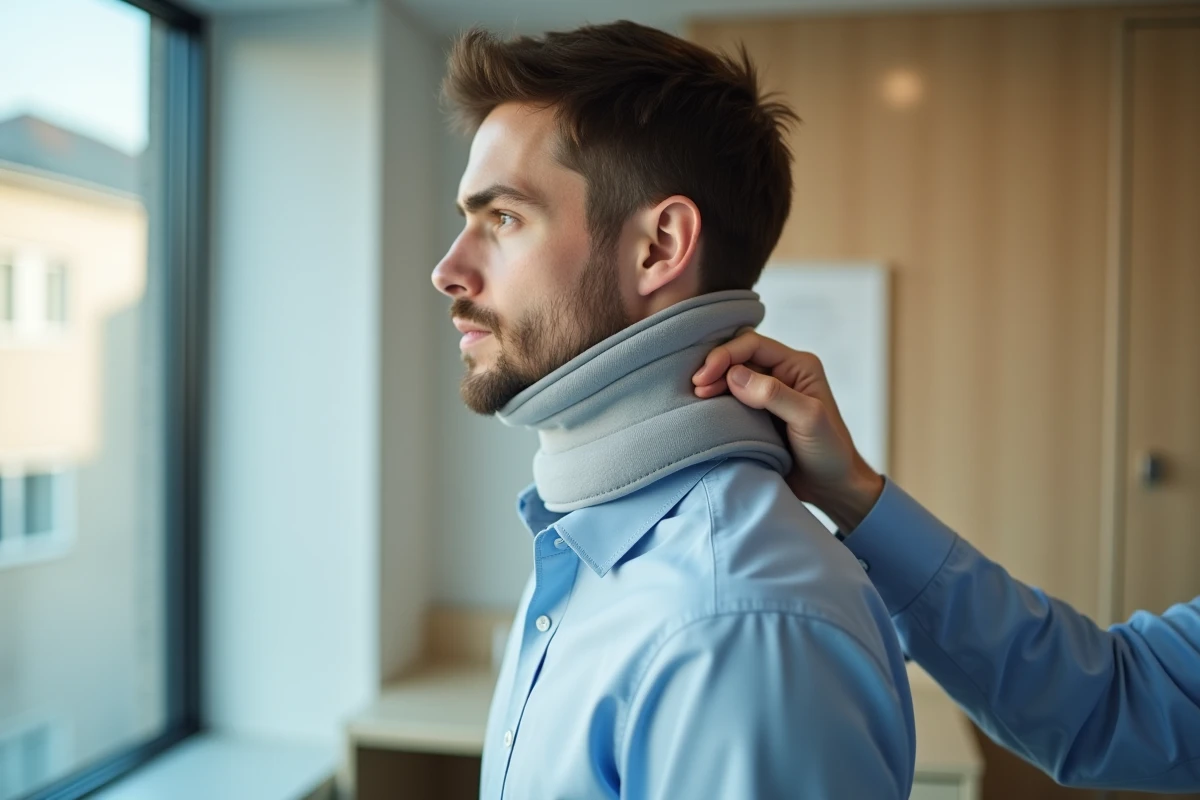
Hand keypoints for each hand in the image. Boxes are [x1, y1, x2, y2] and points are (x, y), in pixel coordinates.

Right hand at [692, 330, 883, 531]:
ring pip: (732, 377)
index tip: (704, 378)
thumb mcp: (808, 420)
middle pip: (739, 356)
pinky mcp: (757, 415)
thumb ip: (774, 394)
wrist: (832, 488)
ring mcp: (768, 394)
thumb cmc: (829, 453)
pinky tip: (705, 410)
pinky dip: (716, 401)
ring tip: (697, 399)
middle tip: (696, 389)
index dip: (725, 355)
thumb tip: (734, 375)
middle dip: (715, 367)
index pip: (753, 345)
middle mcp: (782, 374)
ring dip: (714, 384)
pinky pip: (731, 399)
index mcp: (798, 366)